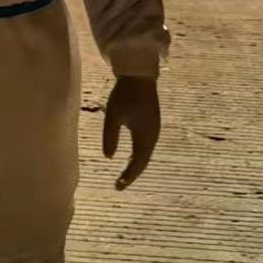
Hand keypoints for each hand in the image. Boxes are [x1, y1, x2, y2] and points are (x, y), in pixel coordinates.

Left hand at [102, 75, 159, 189]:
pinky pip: (146, 146)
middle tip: (119, 186)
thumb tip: (109, 157)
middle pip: (143, 161)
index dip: (129, 176)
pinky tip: (130, 158)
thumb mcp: (113, 115)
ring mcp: (154, 130)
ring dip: (135, 165)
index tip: (118, 186)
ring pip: (145, 154)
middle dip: (132, 174)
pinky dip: (138, 155)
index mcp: (145, 136)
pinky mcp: (151, 124)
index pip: (138, 163)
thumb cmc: (124, 94)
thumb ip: (111, 136)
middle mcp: (152, 136)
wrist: (139, 75)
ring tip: (124, 176)